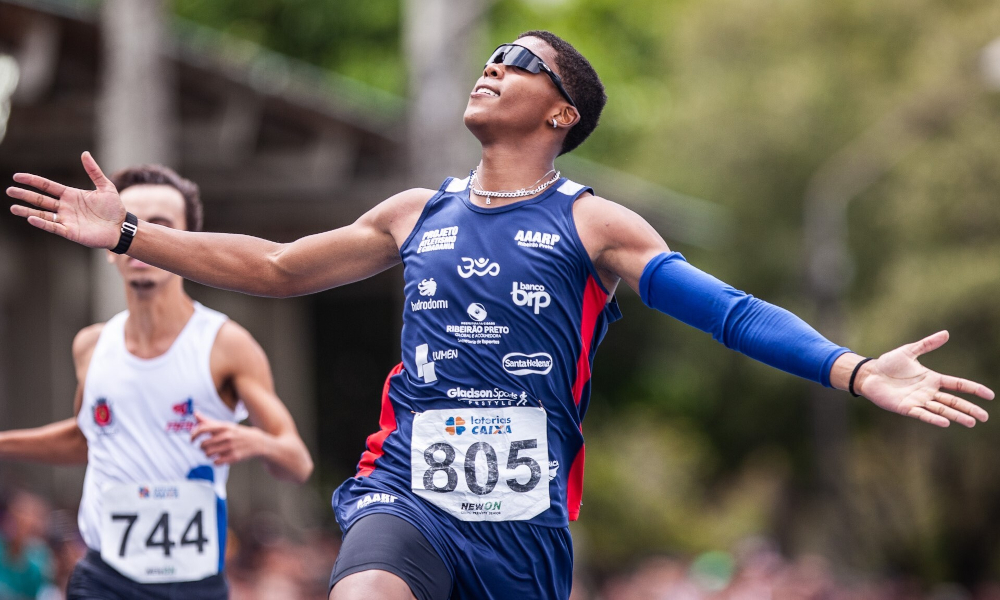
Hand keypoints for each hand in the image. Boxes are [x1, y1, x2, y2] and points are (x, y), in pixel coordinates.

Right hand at [7, 152, 125, 248]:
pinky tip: (31, 218)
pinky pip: (53, 227)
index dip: (33, 181)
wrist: (121, 227)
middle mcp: (65, 207)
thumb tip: (85, 153)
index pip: (47, 186)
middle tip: (9, 191)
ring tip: (13, 207)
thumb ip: (94, 171)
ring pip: (42, 214)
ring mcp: (66, 219)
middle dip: (25, 195)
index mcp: (70, 195)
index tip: (17, 177)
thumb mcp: (105, 186)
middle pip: (40, 199)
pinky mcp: (70, 232)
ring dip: (28, 211)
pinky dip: (42, 223)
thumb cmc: (114, 208)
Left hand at [190, 412, 261, 465]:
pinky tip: (220, 458)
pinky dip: (215, 461)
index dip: (193, 435)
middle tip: (206, 447)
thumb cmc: (237, 433)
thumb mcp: (225, 425)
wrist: (257, 442)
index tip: (192, 440)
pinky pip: (216, 462)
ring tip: (212, 453)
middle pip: (203, 444)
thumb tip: (195, 413)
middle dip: (202, 447)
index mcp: (223, 426)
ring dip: (207, 455)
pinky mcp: (234, 457)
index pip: (202, 429)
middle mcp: (226, 436)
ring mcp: (230, 447)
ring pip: (208, 454)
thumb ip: (208, 421)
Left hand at [857, 330, 994, 427]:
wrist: (869, 374)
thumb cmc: (888, 364)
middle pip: (953, 401)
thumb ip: (927, 344)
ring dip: (956, 416)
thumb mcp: (909, 351)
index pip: (957, 384)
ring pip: (942, 410)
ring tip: (971, 422)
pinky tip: (945, 422)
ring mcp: (918, 401)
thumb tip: (946, 333)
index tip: (990, 395)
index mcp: (932, 379)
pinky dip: (933, 418)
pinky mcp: (906, 408)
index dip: (973, 389)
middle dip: (969, 409)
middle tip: (985, 417)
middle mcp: (928, 392)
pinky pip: (922, 414)